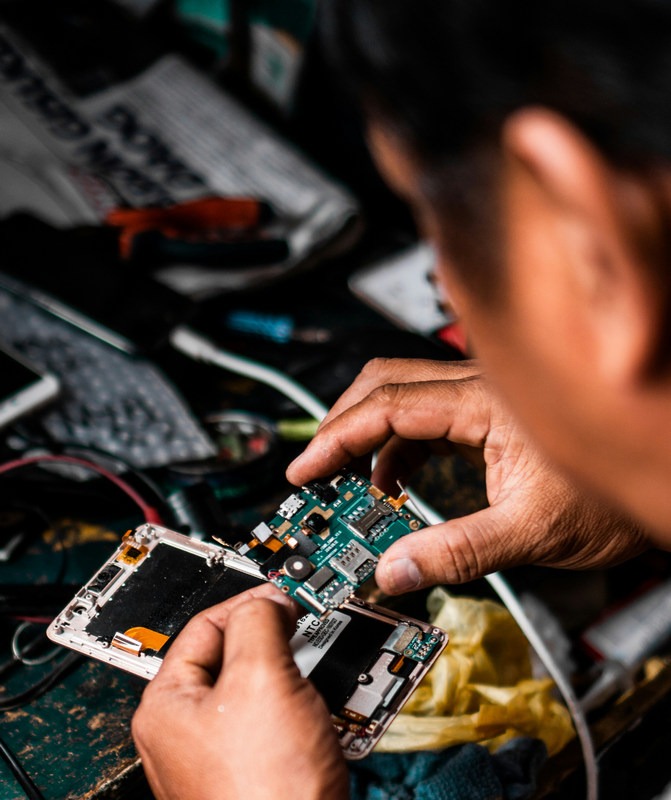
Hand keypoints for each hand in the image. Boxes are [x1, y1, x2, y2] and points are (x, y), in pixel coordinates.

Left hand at [131, 584, 348, 799]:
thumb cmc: (267, 791)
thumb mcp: (262, 678)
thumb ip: (259, 622)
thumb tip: (267, 601)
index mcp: (167, 706)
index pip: (206, 625)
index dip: (250, 601)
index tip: (287, 595)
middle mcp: (184, 734)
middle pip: (234, 658)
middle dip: (278, 643)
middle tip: (308, 632)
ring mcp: (217, 760)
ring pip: (260, 692)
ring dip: (296, 677)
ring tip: (321, 675)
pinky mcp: (251, 778)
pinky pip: (275, 726)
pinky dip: (302, 711)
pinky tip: (323, 714)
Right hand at [286, 358, 648, 592]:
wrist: (656, 478)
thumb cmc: (609, 500)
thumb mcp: (530, 533)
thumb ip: (456, 552)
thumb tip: (393, 571)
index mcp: (484, 403)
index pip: (389, 406)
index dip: (339, 437)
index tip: (306, 468)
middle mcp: (478, 388)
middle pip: (385, 382)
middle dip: (343, 422)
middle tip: (316, 467)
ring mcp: (481, 398)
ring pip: (402, 395)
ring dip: (368, 435)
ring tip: (347, 481)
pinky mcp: (485, 415)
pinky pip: (424, 419)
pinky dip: (396, 447)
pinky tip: (392, 482)